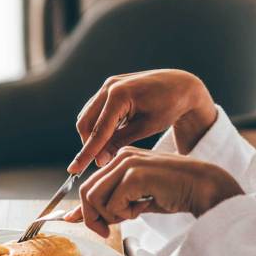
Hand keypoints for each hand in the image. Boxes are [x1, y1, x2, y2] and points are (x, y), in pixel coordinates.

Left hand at [65, 147, 243, 236]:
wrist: (203, 187)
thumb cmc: (174, 193)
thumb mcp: (137, 199)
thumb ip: (112, 204)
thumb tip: (79, 216)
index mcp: (121, 159)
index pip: (89, 184)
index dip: (83, 209)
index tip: (83, 223)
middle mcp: (121, 157)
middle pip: (86, 192)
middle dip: (92, 217)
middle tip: (108, 230)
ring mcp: (127, 164)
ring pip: (94, 198)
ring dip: (111, 215)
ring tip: (133, 213)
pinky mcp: (134, 175)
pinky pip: (113, 204)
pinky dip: (125, 214)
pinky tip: (143, 207)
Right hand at [67, 69, 216, 174]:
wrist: (181, 86)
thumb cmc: (169, 107)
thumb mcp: (146, 128)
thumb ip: (119, 142)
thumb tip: (99, 160)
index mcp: (119, 95)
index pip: (97, 130)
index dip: (86, 153)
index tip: (74, 170)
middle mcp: (109, 86)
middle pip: (85, 122)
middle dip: (89, 144)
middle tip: (101, 162)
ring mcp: (108, 85)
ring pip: (87, 116)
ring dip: (92, 136)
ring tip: (107, 151)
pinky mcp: (110, 87)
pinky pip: (95, 110)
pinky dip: (98, 125)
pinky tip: (110, 137)